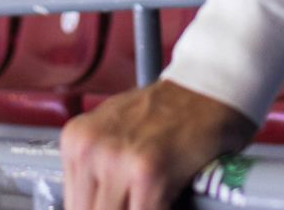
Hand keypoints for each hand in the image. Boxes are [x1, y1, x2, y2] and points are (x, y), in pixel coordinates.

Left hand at [60, 79, 255, 208]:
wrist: (210, 86)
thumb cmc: (171, 111)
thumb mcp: (118, 131)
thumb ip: (98, 170)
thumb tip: (95, 204)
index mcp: (76, 139)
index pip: (73, 205)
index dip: (98, 208)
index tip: (118, 202)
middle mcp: (89, 148)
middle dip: (117, 209)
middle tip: (137, 199)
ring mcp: (117, 160)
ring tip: (151, 197)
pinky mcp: (148, 174)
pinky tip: (170, 199)